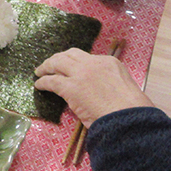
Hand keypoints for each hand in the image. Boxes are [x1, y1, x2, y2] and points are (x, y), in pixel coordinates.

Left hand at [35, 49, 152, 126]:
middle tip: (50, 64)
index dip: (75, 62)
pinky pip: (52, 81)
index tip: (69, 66)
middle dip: (58, 58)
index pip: (87, 57)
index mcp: (109, 62)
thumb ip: (110, 82)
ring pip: (57, 63)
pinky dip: (43, 82)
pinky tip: (39, 85)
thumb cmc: (131, 109)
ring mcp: (81, 75)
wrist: (128, 116)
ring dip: (47, 66)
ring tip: (40, 71)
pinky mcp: (71, 88)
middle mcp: (93, 64)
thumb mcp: (124, 86)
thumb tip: (99, 90)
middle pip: (69, 54)